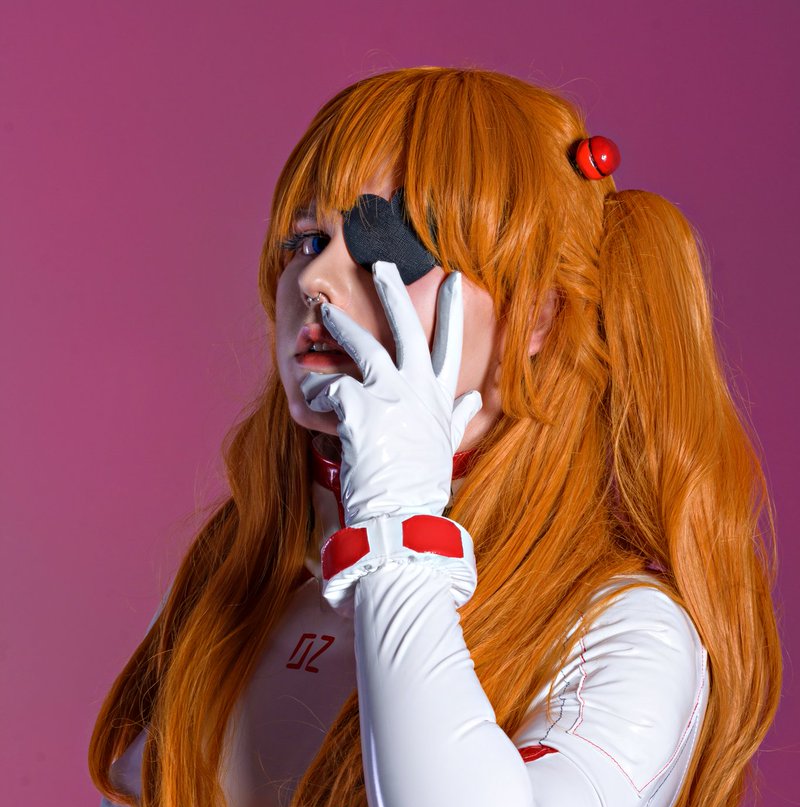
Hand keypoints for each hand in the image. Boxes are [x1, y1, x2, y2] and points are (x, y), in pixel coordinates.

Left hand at [299, 260, 481, 525]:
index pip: (448, 345)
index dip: (450, 310)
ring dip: (342, 327)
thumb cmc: (420, 484)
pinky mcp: (358, 408)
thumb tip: (475, 398)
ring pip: (363, 347)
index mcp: (437, 398)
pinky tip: (306, 398)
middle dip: (393, 293)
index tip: (450, 279)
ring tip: (325, 314)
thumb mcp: (445, 445)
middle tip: (381, 264)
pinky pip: (329, 386)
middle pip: (406, 329)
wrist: (401, 515)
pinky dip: (315, 389)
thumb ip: (457, 416)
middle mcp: (416, 389)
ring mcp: (388, 395)